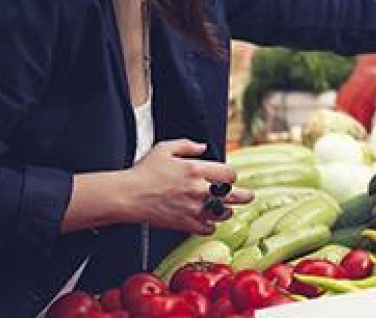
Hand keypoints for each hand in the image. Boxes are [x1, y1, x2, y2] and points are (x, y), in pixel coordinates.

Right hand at [122, 140, 252, 234]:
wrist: (126, 195)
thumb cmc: (143, 172)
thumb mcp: (165, 148)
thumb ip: (187, 145)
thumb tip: (203, 147)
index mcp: (195, 169)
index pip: (229, 173)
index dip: (231, 175)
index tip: (228, 177)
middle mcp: (198, 189)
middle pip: (234, 195)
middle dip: (245, 196)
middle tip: (249, 196)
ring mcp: (193, 208)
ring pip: (223, 213)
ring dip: (225, 211)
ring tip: (225, 208)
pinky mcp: (185, 224)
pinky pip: (207, 229)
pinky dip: (210, 226)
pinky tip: (207, 221)